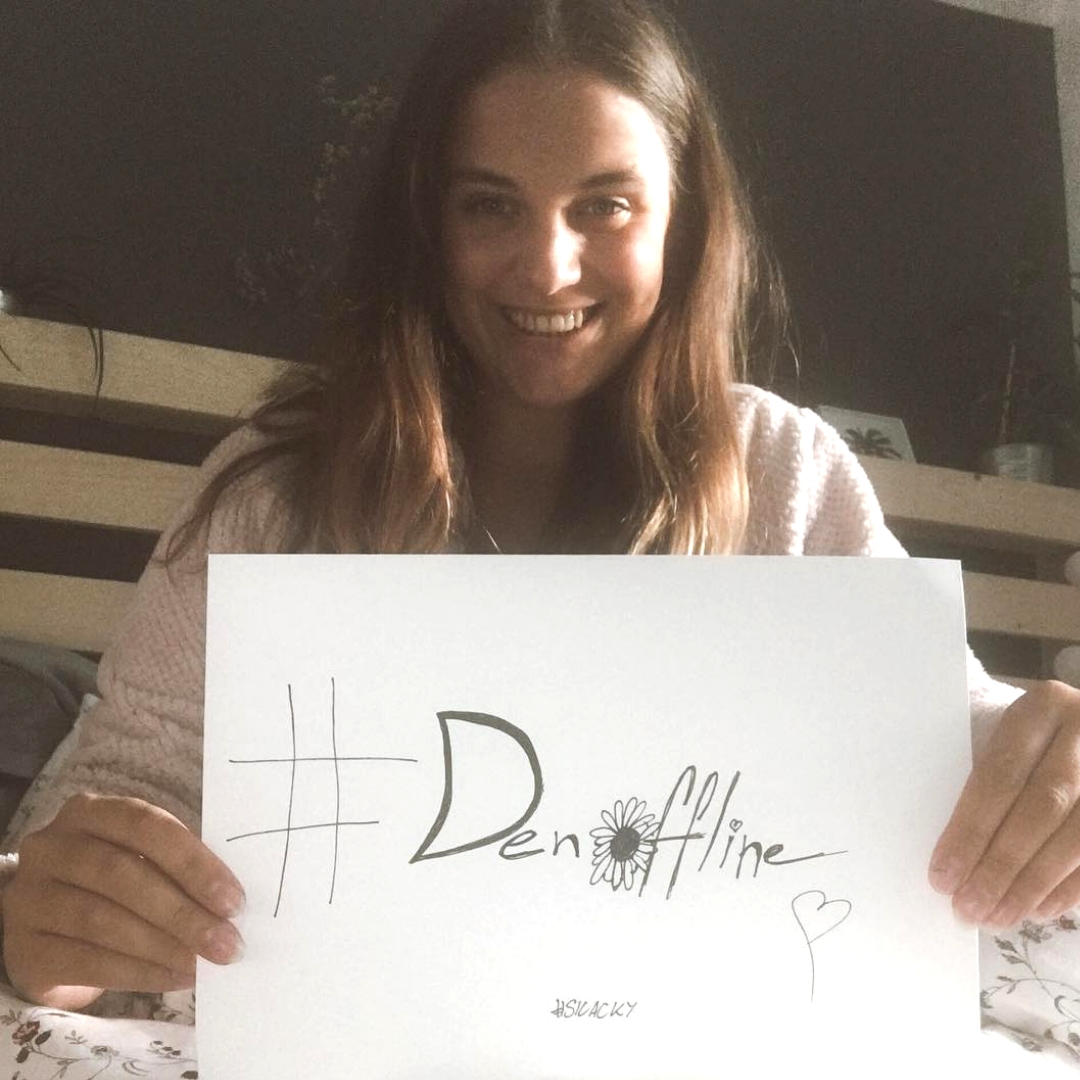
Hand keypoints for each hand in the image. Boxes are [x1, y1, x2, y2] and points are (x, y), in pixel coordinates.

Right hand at [2, 793, 244, 1010]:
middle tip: (227, 943)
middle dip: (183, 913)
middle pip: (123, 875)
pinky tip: (174, 979)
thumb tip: (230, 904)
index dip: (193, 862)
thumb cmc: (110, 885)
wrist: (47, 926)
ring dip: (164, 946)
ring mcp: (30, 898)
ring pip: (103, 920)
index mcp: (89, 812)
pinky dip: (138, 973)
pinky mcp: (24, 950)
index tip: (233, 900)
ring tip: (203, 965)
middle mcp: (51, 848)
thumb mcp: (139, 858)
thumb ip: (176, 868)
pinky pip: (87, 962)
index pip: (146, 826)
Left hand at [929, 680, 1079, 926]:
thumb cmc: (1023, 736)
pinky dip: (1069, 889)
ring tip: (997, 915)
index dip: (971, 830)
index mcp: (1044, 708)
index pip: (1000, 775)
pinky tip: (1039, 909)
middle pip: (1041, 808)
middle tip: (969, 906)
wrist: (1078, 726)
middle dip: (1001, 864)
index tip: (942, 875)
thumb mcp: (996, 728)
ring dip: (1033, 885)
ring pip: (1077, 838)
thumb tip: (949, 853)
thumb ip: (978, 775)